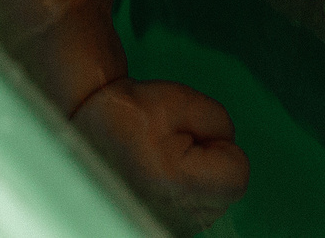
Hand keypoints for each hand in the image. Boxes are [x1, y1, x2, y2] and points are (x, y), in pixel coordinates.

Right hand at [69, 76, 247, 233]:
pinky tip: (161, 178)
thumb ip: (219, 123)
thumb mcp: (181, 100)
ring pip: (215, 203)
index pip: (238, 175)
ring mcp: (167, 226)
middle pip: (229, 191)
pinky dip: (187, 195)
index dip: (221, 147)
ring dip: (200, 180)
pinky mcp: (162, 228)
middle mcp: (173, 213)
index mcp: (177, 179)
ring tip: (165, 160)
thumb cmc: (131, 111)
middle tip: (174, 144)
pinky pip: (197, 213)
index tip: (190, 136)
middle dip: (211, 163)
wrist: (85, 129)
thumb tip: (228, 148)